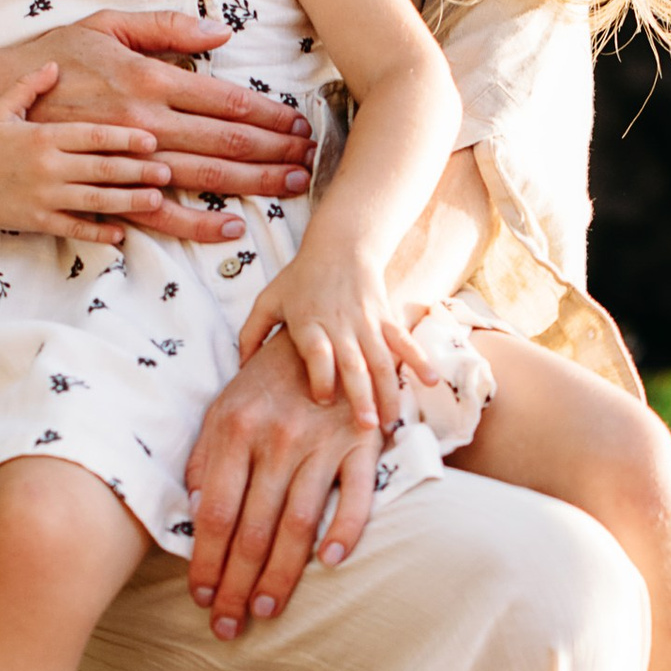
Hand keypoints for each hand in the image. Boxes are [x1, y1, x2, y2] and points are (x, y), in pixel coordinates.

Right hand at [0, 14, 313, 244]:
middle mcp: (142, 123)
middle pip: (222, 144)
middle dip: (272, 153)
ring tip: (287, 190)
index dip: (266, 114)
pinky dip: (196, 225)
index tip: (298, 123)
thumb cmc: (53, 57)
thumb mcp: (106, 26)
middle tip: (309, 161)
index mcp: (146, 80)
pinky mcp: (104, 190)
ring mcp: (124, 161)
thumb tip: (221, 32)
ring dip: (249, 187)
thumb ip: (166, 28)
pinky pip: (158, 215)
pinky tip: (230, 228)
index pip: (223, 101)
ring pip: (201, 180)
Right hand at [0, 61, 173, 243]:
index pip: (92, 135)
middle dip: (137, 170)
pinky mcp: (38, 221)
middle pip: (100, 168)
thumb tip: (54, 64)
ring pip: (94, 200)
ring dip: (127, 200)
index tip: (151, 139)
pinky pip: (73, 228)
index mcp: (43, 136)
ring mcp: (43, 196)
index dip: (124, 137)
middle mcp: (46, 166)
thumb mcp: (2, 108)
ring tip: (156, 198)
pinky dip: (97, 231)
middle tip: (167, 170)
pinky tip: (121, 232)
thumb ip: (29, 85)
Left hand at [184, 339, 382, 634]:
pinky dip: (346, 530)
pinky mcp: (362, 443)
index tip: (200, 598)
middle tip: (227, 625)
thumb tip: (192, 516)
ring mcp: (321, 442)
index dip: (205, 562)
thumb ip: (205, 460)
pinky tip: (330, 563)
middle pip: (253, 529)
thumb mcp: (221, 409)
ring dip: (281, 575)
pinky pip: (356, 495)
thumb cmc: (264, 383)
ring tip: (264, 610)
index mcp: (233, 430)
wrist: (324, 333)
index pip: (214, 513)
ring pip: (298, 523)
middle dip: (236, 584)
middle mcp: (275, 439)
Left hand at [238, 242, 428, 431]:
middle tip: (365, 427)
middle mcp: (340, 325)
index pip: (317, 352)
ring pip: (380, 359)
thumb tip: (240, 369)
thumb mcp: (268, 300)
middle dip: (360, 396)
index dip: (321, 376)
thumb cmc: (300, 277)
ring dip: (388, 390)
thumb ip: (251, 334)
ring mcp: (366, 322)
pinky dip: (419, 361)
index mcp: (309, 323)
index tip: (323, 400)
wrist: (341, 243)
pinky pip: (403, 342)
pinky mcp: (386, 318)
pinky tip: (431, 383)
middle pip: (353, 363)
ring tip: (392, 421)